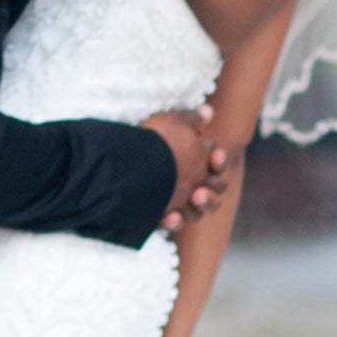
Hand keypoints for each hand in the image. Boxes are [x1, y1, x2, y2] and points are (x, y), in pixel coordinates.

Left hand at [145, 104, 227, 222]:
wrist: (118, 158)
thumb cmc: (149, 140)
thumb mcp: (168, 125)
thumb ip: (189, 119)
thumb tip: (208, 112)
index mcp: (197, 166)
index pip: (217, 167)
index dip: (219, 162)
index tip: (214, 154)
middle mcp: (192, 187)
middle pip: (214, 195)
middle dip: (211, 192)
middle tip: (199, 190)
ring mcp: (177, 202)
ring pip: (198, 213)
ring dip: (200, 207)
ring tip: (193, 198)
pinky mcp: (160, 215)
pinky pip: (172, 224)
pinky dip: (172, 222)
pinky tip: (168, 216)